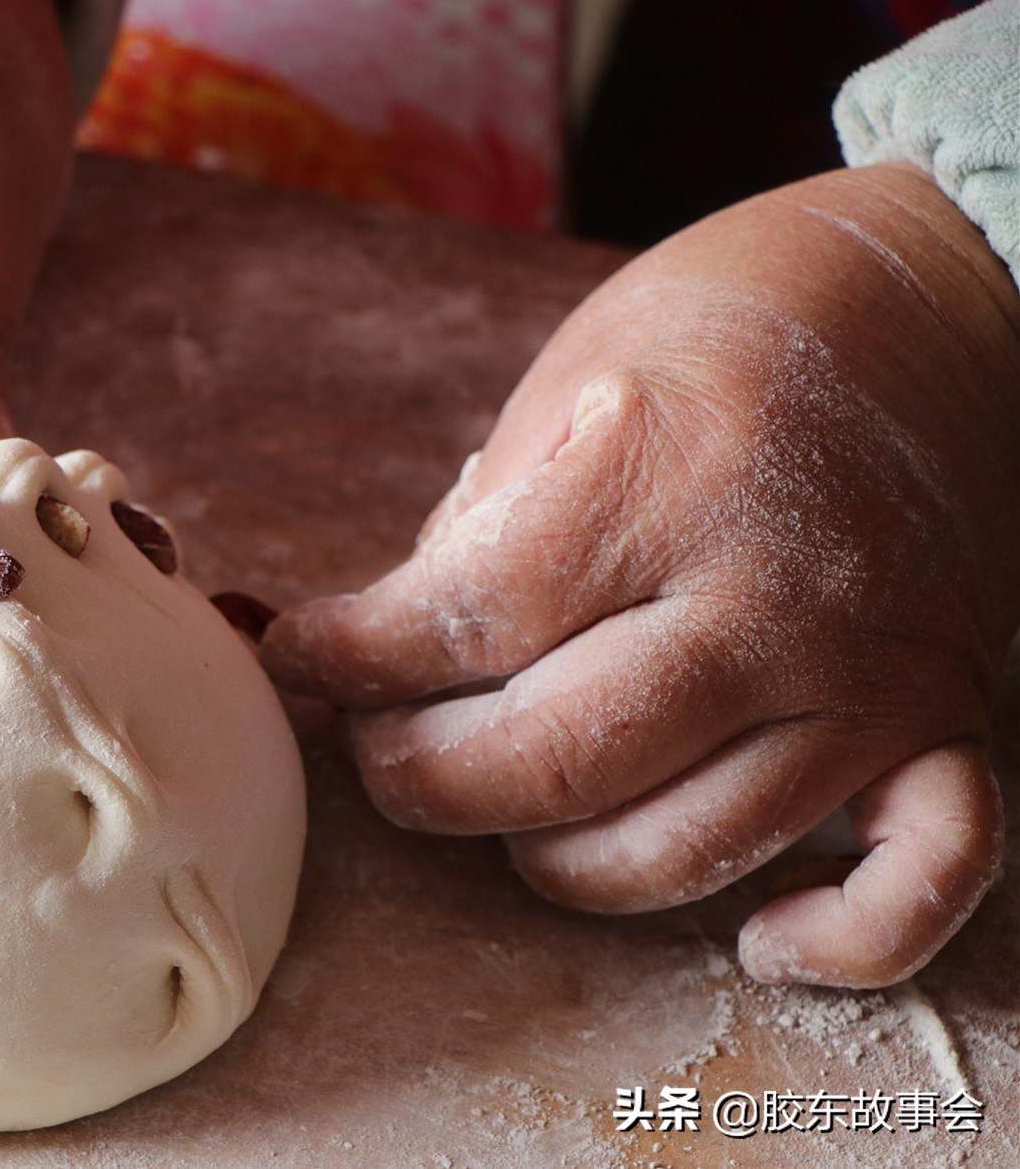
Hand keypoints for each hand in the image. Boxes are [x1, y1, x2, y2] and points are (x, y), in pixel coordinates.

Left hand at [263, 163, 1019, 987]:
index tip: (298, 660)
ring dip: (556, 860)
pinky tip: (750, 937)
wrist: (942, 305)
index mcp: (659, 476)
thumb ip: (486, 535)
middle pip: (553, 762)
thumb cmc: (725, 330)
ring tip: (500, 811)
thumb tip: (379, 664)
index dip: (349, 660)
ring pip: (685, 848)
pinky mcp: (946, 721)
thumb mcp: (569, 383)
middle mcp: (769, 594)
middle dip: (422, 778)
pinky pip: (920, 880)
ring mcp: (868, 674)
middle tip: (377, 749)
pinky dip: (835, 939)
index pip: (466, 624)